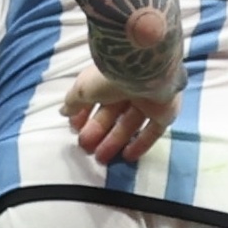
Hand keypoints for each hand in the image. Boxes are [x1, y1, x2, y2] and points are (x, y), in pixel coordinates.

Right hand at [61, 62, 180, 168]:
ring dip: (114, 141)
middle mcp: (128, 87)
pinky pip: (152, 130)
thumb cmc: (111, 76)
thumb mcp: (84, 88)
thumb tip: (63, 111)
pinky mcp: (164, 111)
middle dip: (97, 132)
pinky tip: (127, 156)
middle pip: (111, 113)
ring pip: (129, 124)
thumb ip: (73, 101)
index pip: (95, 98)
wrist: (148, 70)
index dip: (84, 115)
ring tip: (100, 157)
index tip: (75, 129)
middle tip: (86, 148)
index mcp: (109, 76)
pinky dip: (140, 144)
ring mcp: (147, 99)